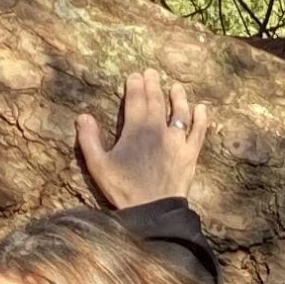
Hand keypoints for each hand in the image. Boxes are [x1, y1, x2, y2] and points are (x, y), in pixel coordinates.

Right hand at [76, 68, 209, 206]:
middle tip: (151, 73)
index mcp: (136, 129)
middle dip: (153, 85)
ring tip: (176, 87)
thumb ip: (89, 139)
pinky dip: (200, 119)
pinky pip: (198, 132)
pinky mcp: (190, 153)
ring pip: (179, 112)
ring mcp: (178, 141)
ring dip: (178, 97)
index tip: (134, 75)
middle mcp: (159, 129)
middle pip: (156, 101)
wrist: (153, 210)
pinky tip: (201, 108)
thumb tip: (83, 116)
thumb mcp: (98, 166)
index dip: (135, 85)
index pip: (136, 100)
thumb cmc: (123, 188)